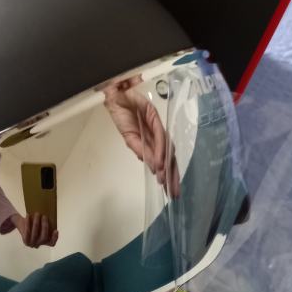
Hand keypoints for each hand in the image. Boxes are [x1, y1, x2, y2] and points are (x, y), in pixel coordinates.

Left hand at [11, 213, 57, 247]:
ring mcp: (31, 244)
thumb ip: (44, 222)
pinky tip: (28, 215)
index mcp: (44, 242)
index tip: (56, 230)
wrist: (20, 225)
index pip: (52, 243)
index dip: (55, 238)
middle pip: (44, 237)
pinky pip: (27, 231)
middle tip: (44, 216)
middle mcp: (39, 244)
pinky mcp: (25, 241)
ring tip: (37, 214)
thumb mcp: (40, 224)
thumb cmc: (33, 222)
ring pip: (35, 233)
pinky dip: (28, 223)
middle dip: (45, 226)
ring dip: (36, 223)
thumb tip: (49, 216)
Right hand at [104, 78, 179, 196]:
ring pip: (167, 149)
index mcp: (153, 141)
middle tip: (174, 192)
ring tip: (165, 181)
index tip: (170, 190)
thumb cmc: (122, 116)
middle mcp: (158, 135)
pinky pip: (159, 137)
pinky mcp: (155, 118)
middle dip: (173, 175)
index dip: (169, 174)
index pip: (165, 160)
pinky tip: (159, 163)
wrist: (117, 99)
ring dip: (166, 166)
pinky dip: (160, 151)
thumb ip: (140, 151)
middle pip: (170, 157)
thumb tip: (152, 166)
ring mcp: (158, 127)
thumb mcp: (129, 139)